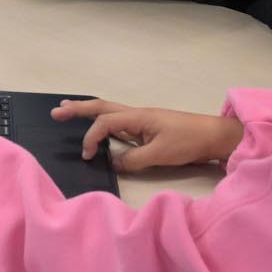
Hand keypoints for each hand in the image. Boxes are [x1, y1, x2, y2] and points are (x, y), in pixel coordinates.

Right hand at [53, 99, 243, 171]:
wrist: (214, 136)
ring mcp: (142, 121)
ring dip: (89, 112)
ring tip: (69, 110)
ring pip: (109, 112)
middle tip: (56, 112)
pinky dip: (104, 122)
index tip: (87, 157)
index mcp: (137, 116)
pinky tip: (99, 127)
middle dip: (78, 109)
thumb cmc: (188, 141)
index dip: (90, 138)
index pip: (104, 123)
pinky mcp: (148, 129)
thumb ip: (133, 160)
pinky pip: (119, 123)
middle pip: (102, 108)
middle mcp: (137, 114)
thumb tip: (113, 163)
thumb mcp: (159, 154)